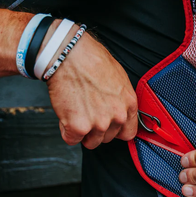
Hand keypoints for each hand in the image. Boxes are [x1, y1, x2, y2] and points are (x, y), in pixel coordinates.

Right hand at [46, 27, 137, 148]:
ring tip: (76, 112)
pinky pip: (72, 140)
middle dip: (97, 129)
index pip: (128, 133)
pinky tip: (66, 115)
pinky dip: (66, 131)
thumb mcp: (119, 79)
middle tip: (87, 112)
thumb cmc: (91, 60)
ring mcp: (99, 123)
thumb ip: (121, 100)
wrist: (69, 54)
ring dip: (82, 132)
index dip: (116, 131)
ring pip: (91, 142)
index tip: (108, 128)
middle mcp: (117, 116)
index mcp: (129, 104)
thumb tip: (116, 111)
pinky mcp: (79, 127)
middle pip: (108, 138)